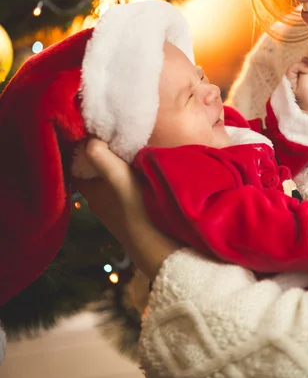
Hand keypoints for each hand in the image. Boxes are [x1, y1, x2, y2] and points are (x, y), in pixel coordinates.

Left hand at [73, 139, 178, 280]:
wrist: (160, 245)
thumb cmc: (135, 209)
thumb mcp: (116, 176)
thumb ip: (100, 154)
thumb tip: (90, 136)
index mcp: (91, 193)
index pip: (77, 166)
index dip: (80, 149)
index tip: (92, 131)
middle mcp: (101, 202)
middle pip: (96, 172)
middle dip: (103, 155)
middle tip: (116, 135)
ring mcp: (119, 210)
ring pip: (114, 181)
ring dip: (120, 166)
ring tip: (133, 148)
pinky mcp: (136, 214)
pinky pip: (129, 190)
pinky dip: (133, 178)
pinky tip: (146, 170)